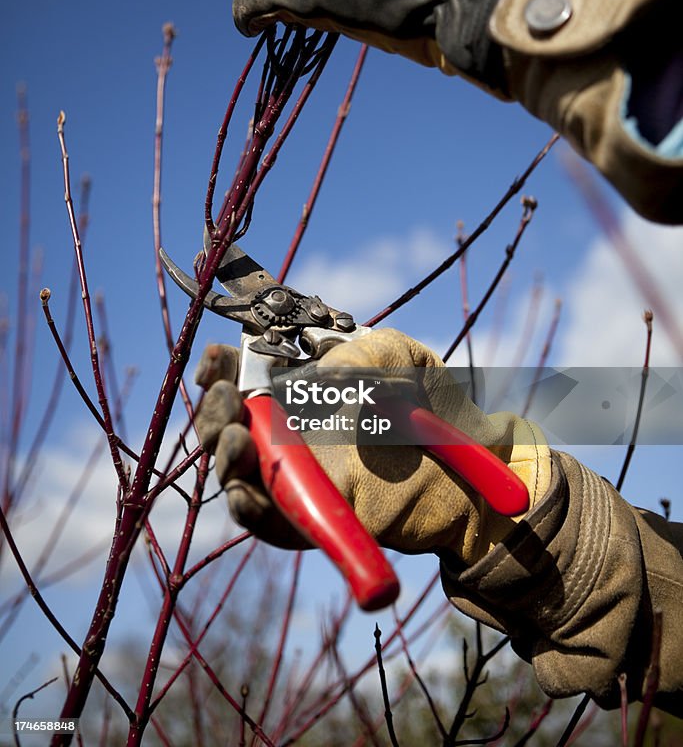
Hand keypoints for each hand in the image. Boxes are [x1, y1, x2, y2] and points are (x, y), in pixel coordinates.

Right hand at [195, 329, 550, 565]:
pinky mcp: (313, 520)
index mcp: (301, 389)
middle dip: (215, 412)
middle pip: (227, 426)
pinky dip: (250, 509)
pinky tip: (247, 493)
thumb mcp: (400, 356)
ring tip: (239, 441)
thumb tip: (317, 377)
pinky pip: (268, 522)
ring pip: (237, 473)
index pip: (242, 377)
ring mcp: (298, 478)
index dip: (219, 370)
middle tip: (230, 402)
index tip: (216, 361)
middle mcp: (290, 433)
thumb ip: (360, 351)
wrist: (473, 470)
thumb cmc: (435, 406)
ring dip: (225, 456)